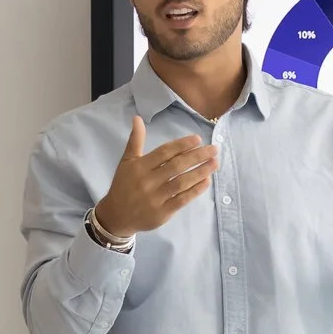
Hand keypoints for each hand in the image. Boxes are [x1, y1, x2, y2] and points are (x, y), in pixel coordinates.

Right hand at [93, 115, 215, 236]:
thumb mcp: (126, 162)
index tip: (198, 139)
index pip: (164, 152)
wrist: (117, 215)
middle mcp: (148, 181)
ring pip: (182, 182)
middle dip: (198, 156)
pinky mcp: (162, 213)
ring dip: (201, 172)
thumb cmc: (123, 185)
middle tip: (214, 149)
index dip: (182, 145)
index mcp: (139, 167)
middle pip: (177, 166)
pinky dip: (196, 190)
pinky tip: (207, 181)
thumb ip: (135, 140)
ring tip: (215, 163)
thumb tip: (137, 118)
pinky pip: (182, 199)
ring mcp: (156, 198)